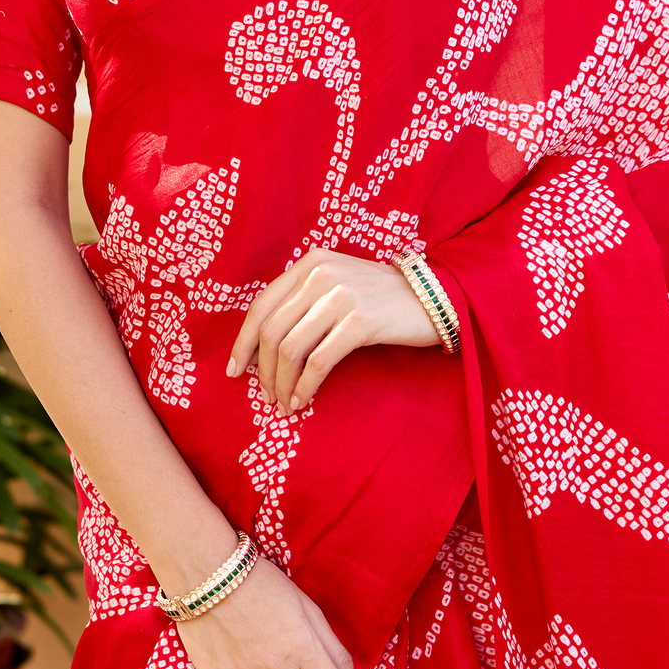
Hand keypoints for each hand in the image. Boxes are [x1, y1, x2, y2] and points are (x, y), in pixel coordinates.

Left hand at [227, 249, 436, 412]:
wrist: (434, 297)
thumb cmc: (381, 299)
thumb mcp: (337, 285)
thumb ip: (303, 302)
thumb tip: (262, 347)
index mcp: (309, 264)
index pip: (261, 306)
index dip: (243, 342)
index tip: (235, 371)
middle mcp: (321, 274)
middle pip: (271, 331)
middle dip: (262, 371)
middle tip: (265, 396)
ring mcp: (341, 296)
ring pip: (290, 348)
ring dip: (281, 384)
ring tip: (283, 404)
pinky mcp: (360, 321)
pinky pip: (318, 361)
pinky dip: (305, 386)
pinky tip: (303, 401)